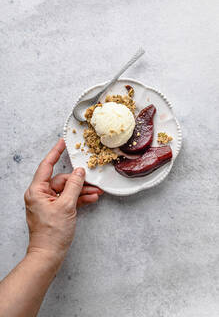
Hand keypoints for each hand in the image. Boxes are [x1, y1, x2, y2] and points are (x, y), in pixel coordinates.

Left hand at [24, 138, 102, 263]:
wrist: (49, 254)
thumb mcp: (66, 206)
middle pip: (61, 180)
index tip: (62, 143)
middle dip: (78, 181)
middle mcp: (40, 195)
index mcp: (37, 191)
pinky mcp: (55, 210)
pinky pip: (68, 199)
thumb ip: (74, 186)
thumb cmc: (52, 233)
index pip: (46, 166)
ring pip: (67, 190)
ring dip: (82, 191)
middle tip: (92, 181)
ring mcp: (48, 203)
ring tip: (96, 192)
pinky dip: (79, 199)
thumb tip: (80, 172)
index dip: (55, 152)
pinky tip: (91, 199)